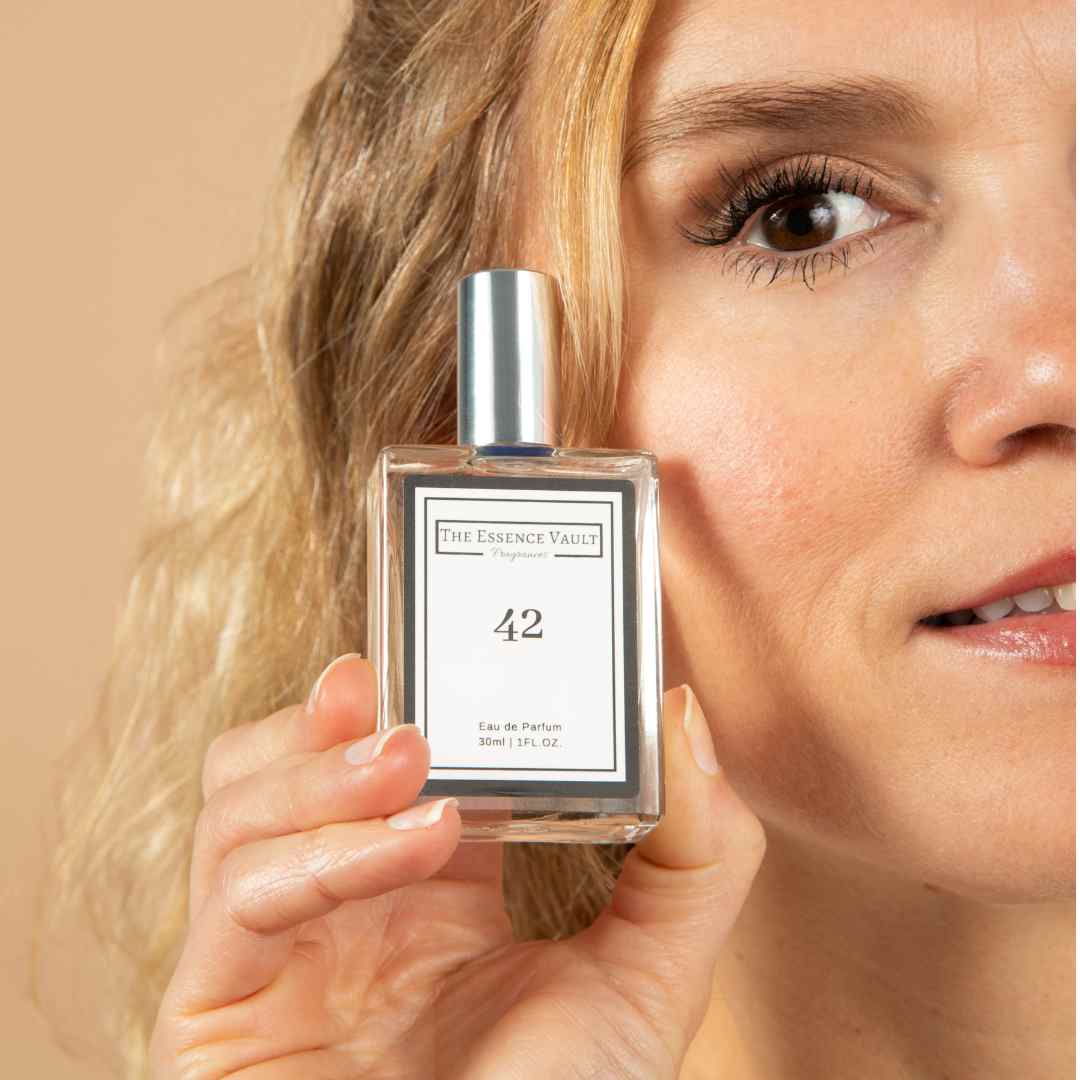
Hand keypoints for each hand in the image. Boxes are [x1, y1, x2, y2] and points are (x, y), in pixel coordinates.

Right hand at [150, 655, 764, 1077]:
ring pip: (237, 809)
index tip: (432, 640)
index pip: (384, 754)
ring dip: (319, 771)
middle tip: (394, 694)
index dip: (397, 692)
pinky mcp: (216, 1006)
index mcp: (422, 877)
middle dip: (327, 719)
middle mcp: (339, 900)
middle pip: (277, 762)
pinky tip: (406, 849)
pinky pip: (236, 895)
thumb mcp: (649, 975)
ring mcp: (273, 947)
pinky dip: (314, 853)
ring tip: (410, 761)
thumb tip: (682, 712)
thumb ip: (693, 852)